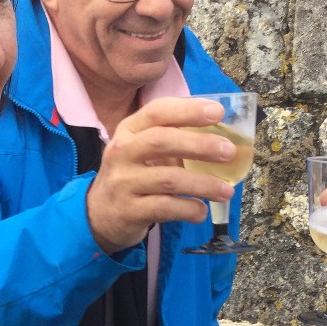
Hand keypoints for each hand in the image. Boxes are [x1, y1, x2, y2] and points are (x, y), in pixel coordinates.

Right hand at [85, 97, 237, 253]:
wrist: (98, 215)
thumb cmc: (132, 176)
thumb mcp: (142, 151)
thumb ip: (173, 141)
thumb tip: (222, 137)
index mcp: (129, 131)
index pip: (157, 112)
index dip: (188, 110)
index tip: (218, 112)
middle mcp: (122, 153)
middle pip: (161, 141)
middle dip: (199, 144)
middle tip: (228, 151)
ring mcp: (123, 183)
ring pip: (168, 179)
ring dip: (203, 184)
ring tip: (226, 190)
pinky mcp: (128, 211)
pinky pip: (165, 208)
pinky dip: (189, 209)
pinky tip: (202, 211)